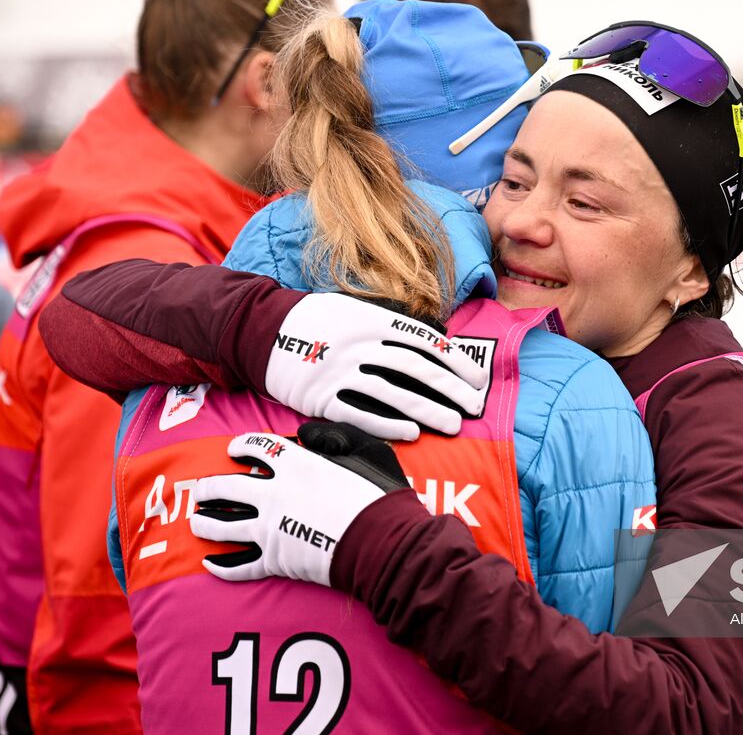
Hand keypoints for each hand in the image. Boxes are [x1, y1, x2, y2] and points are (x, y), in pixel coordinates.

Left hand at [190, 424, 407, 583]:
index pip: (258, 448)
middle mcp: (274, 495)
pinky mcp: (275, 561)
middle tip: (201, 489)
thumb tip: (306, 433)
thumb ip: (334, 437)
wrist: (382, 542)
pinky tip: (209, 564)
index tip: (233, 449)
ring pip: (224, 527)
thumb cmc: (377, 495)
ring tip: (196, 521)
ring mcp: (270, 530)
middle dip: (210, 488)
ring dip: (206, 523)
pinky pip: (240, 566)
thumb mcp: (365, 451)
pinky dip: (222, 566)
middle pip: (228, 488)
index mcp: (296, 466)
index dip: (242, 445)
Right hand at [265, 293, 488, 440]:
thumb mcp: (356, 308)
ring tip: (454, 424)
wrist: (263, 330)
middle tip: (476, 405)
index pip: (425, 341)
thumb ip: (392, 324)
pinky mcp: (321, 397)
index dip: (456, 360)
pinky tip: (411, 434)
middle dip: (451, 388)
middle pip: (415, 368)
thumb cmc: (319, 320)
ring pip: (392, 393)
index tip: (478, 377)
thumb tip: (434, 339)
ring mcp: (340, 372)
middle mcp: (360, 344)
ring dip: (427, 410)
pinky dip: (387, 425)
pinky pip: (359, 414)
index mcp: (373, 319)